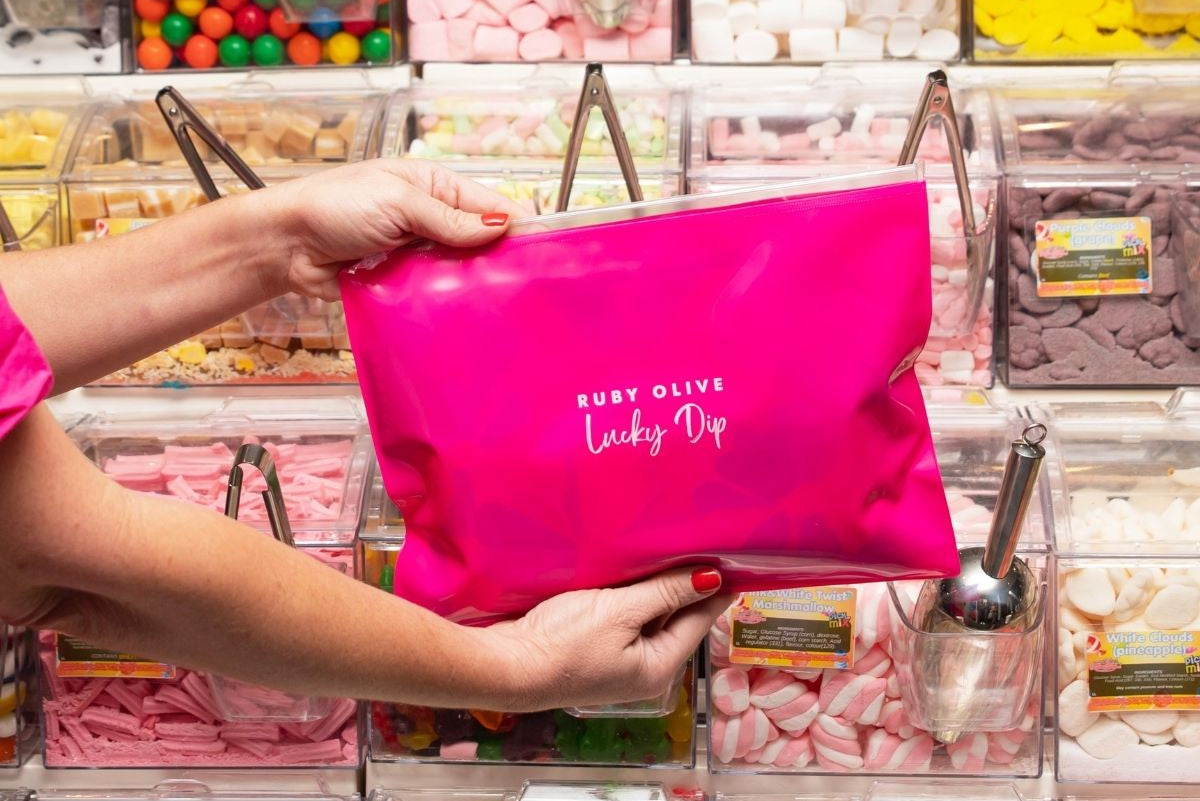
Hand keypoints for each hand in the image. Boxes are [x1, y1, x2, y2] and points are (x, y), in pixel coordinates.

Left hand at [262, 159, 527, 300]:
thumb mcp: (398, 201)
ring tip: (497, 308)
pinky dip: (446, 305)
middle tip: (522, 289)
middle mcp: (433, 220)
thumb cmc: (335, 206)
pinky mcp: (404, 284)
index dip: (516, 227)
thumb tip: (501, 225)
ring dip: (471, 287)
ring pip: (461, 273)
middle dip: (498, 262)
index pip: (491, 205)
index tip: (540, 253)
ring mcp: (419, 254)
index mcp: (436, 187)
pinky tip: (462, 318)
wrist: (285, 245)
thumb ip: (448, 218)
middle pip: (482, 243)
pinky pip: (435, 296)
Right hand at [481, 567, 731, 711]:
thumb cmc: (563, 641)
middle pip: (676, 618)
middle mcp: (644, 668)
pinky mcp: (595, 648)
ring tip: (670, 547)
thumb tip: (711, 580)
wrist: (506, 664)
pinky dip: (632, 595)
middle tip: (701, 541)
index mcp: (659, 666)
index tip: (733, 557)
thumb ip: (666, 594)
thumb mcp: (620, 611)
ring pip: (649, 615)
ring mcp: (618, 660)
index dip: (716, 586)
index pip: (700, 619)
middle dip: (687, 583)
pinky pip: (625, 617)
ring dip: (657, 586)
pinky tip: (631, 570)